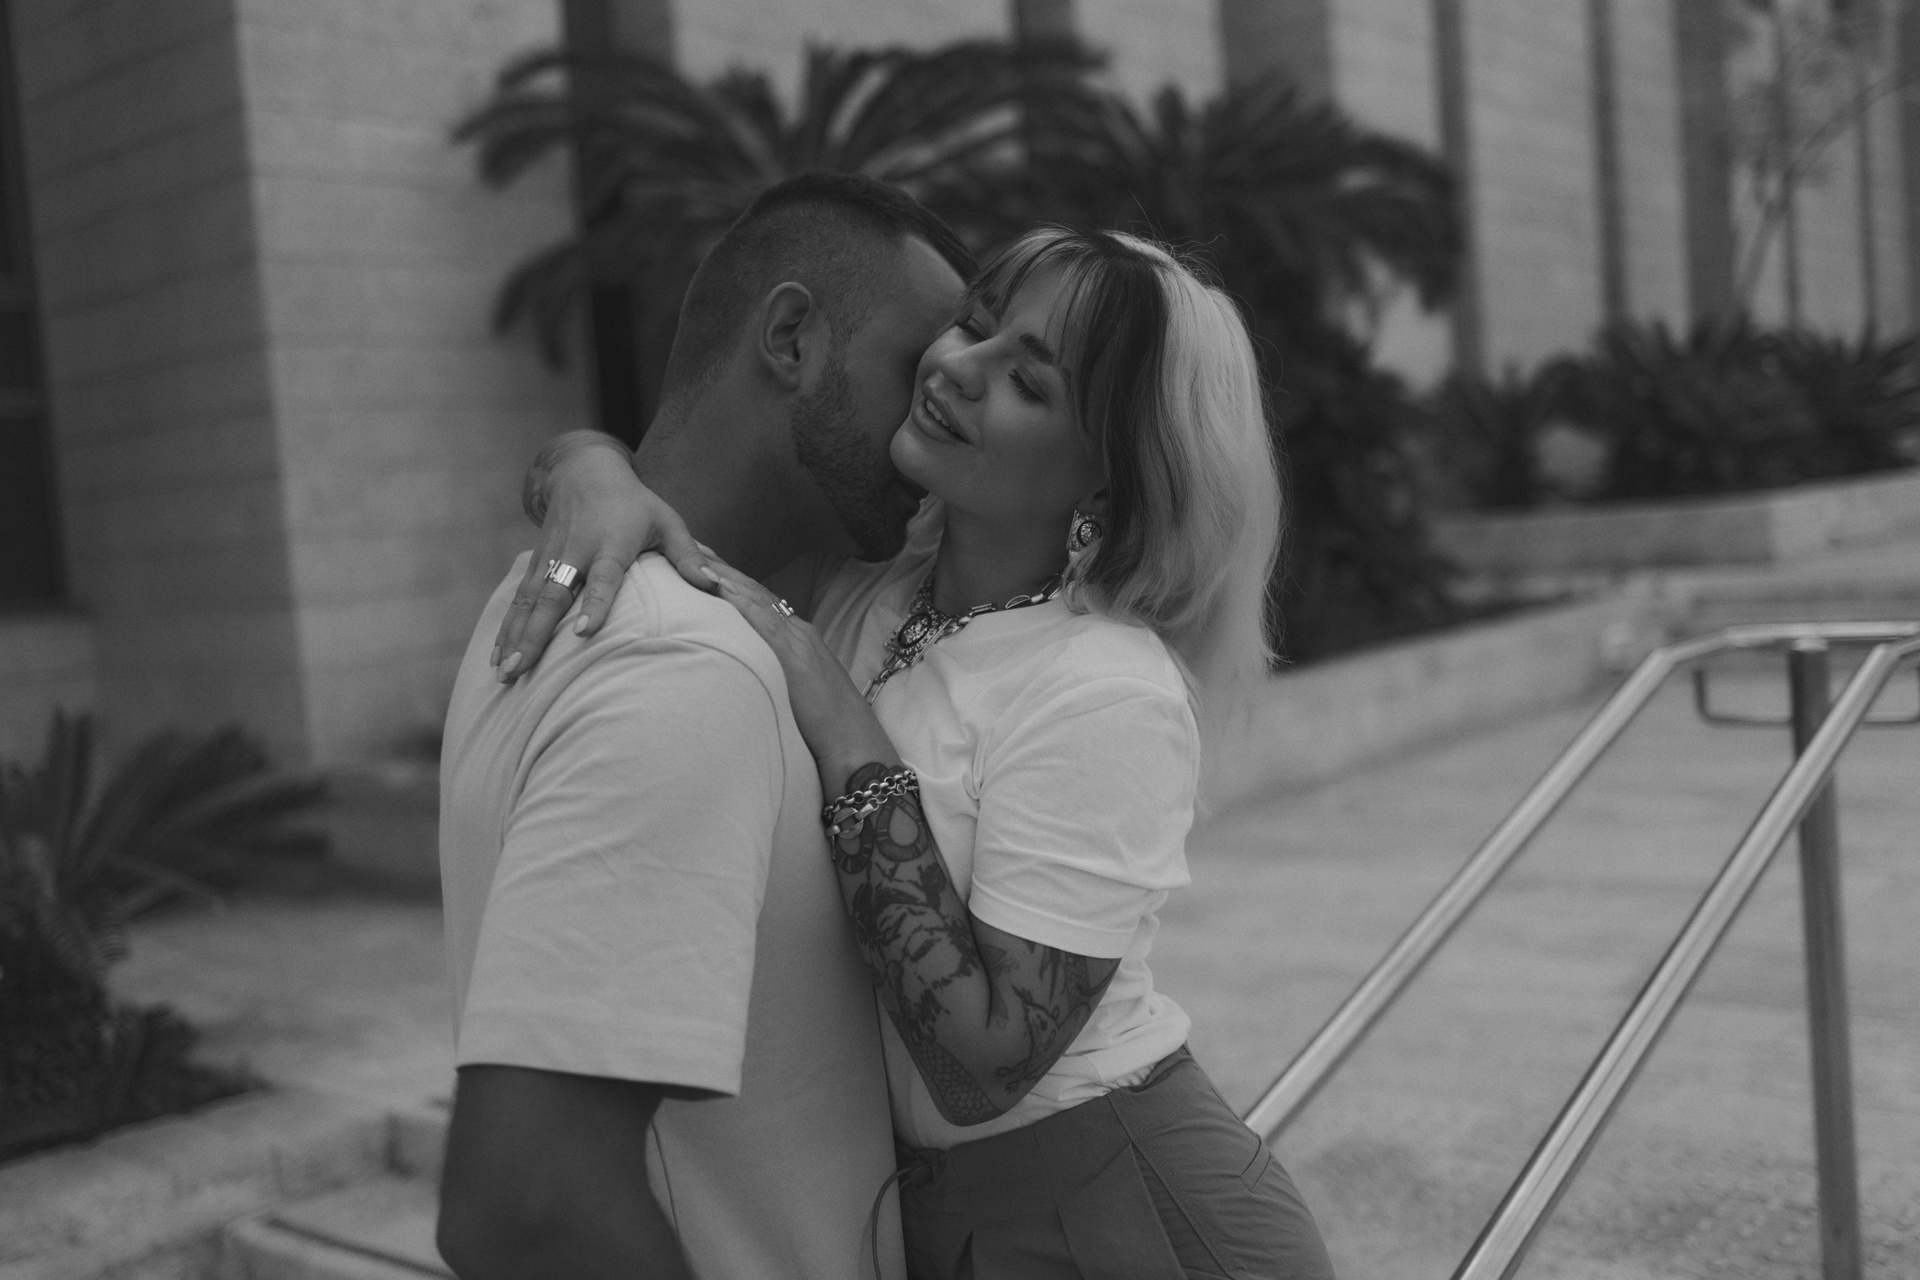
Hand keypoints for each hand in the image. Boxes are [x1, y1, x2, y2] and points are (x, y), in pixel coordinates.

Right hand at [494, 433, 710, 682]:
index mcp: (611, 543)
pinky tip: (500, 655)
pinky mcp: (537, 562)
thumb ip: (688, 556)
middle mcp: (576, 551)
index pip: (603, 577)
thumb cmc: (635, 504)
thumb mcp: (667, 521)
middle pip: (554, 595)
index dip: (595, 604)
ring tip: (505, 672)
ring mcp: (552, 557)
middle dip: (536, 633)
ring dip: (515, 636)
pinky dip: (508, 627)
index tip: (583, 632)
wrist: (584, 472)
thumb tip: (715, 586)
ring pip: (530, 600)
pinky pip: (519, 598)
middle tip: (522, 667)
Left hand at [704, 560, 893, 778]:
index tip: (706, 562)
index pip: (760, 602)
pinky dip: (740, 600)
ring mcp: (798, 642)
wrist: (854, 744)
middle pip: (754, 592)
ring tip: (696, 553)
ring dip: (725, 575)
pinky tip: (718, 585)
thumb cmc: (826, 728)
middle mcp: (798, 633)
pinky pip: (762, 621)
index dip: (732, 581)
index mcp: (798, 640)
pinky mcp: (794, 658)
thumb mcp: (796, 694)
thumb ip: (776, 677)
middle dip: (723, 568)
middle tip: (692, 543)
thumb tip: (749, 675)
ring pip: (756, 599)